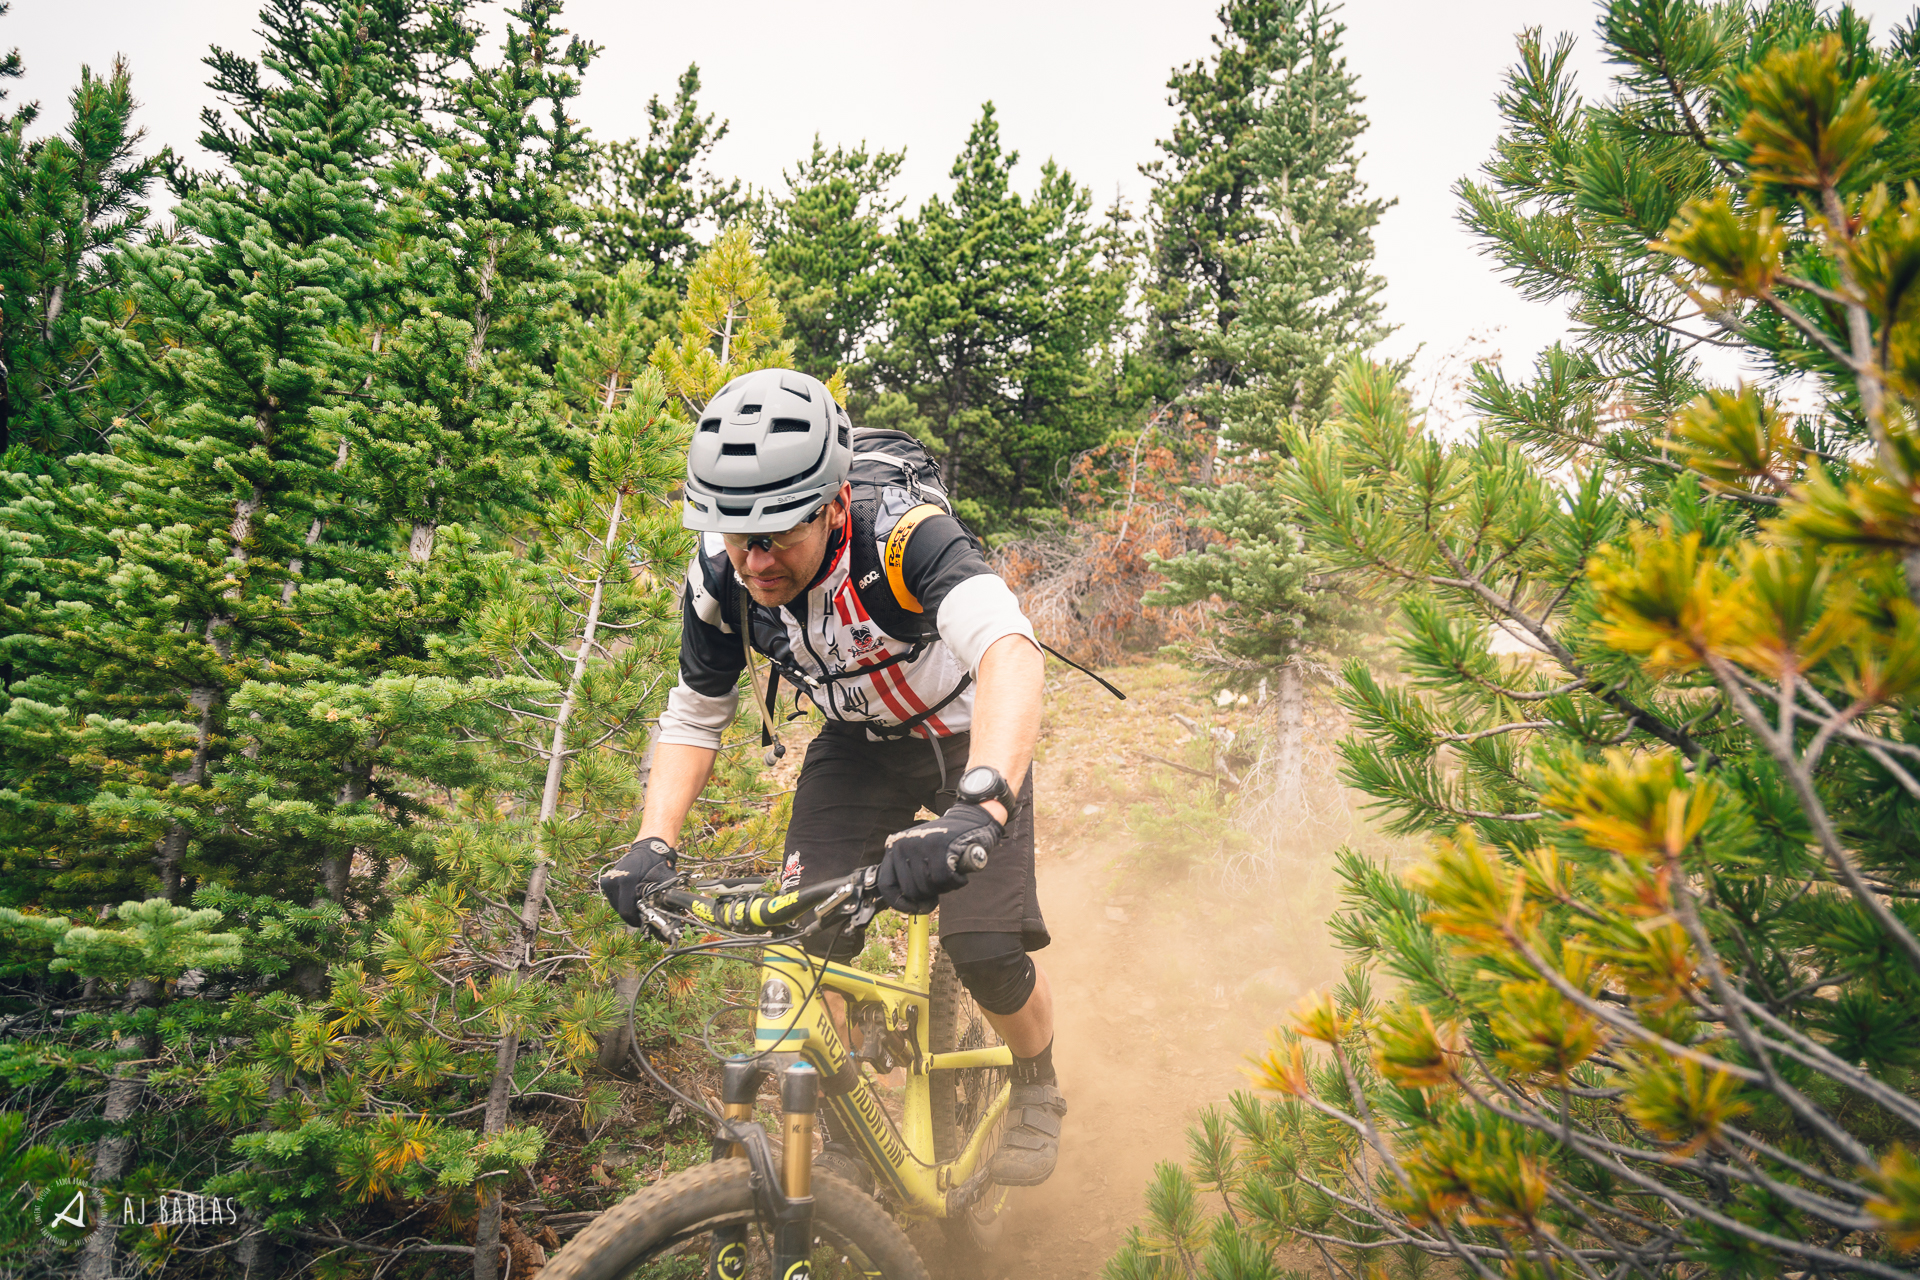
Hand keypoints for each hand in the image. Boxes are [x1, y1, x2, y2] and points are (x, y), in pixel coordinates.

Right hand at [599, 836, 678, 926]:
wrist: (647, 848)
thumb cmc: (657, 865)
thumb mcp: (661, 883)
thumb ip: (655, 901)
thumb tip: (656, 919)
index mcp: (627, 881)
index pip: (626, 911)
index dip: (635, 920)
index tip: (642, 922)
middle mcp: (613, 880)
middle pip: (619, 910)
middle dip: (631, 914)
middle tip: (642, 912)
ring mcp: (607, 880)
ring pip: (615, 905)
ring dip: (626, 907)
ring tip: (637, 902)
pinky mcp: (605, 880)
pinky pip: (613, 898)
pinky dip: (621, 900)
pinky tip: (631, 896)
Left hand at [876, 803, 1001, 914]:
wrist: (970, 820)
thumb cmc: (944, 843)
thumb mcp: (918, 854)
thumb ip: (908, 874)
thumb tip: (908, 906)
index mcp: (894, 848)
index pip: (886, 885)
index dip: (899, 903)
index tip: (913, 909)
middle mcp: (902, 845)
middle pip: (911, 891)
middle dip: (929, 894)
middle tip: (941, 883)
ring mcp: (920, 845)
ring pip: (928, 887)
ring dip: (944, 887)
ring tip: (951, 872)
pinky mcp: (939, 847)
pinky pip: (944, 880)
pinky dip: (956, 882)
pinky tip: (959, 871)